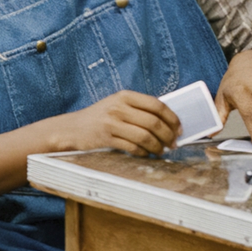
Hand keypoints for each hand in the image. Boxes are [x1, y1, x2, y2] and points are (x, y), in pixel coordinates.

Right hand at [51, 91, 181, 156]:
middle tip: (173, 144)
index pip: (157, 105)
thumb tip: (170, 124)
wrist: (72, 128)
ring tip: (161, 151)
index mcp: (124, 96)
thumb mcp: (117, 106)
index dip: (172, 118)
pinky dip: (144, 153)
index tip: (179, 129)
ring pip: (145, 136)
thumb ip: (139, 110)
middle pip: (153, 122)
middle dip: (168, 135)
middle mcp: (118, 107)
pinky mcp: (106, 138)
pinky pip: (133, 147)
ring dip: (158, 147)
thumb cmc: (100, 118)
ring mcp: (111, 122)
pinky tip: (145, 154)